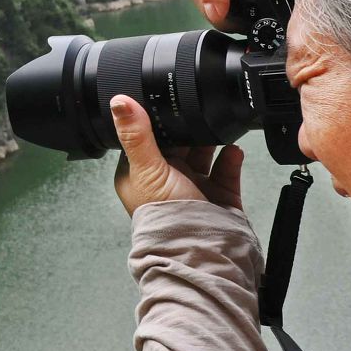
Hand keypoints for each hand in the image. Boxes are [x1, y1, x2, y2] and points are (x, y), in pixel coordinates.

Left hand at [111, 95, 244, 213]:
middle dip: (186, 128)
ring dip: (210, 141)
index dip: (153, 121)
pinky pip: (226, 170)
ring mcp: (193, 187)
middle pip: (176, 144)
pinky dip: (231, 158)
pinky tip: (232, 149)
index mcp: (140, 174)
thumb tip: (118, 102)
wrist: (203, 250)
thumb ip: (136, 135)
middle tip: (194, 108)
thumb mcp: (147, 169)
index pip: (144, 139)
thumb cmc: (166, 218)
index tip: (163, 100)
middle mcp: (165, 180)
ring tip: (216, 126)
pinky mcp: (218, 195)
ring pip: (203, 154)